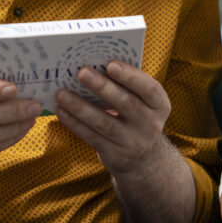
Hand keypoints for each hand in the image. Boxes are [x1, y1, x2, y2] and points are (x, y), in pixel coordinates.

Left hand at [54, 61, 170, 174]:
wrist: (143, 158)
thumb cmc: (137, 115)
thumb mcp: (143, 103)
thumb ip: (127, 86)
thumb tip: (95, 64)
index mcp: (160, 105)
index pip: (150, 89)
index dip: (131, 77)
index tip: (110, 64)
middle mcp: (150, 125)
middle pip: (125, 104)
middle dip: (102, 86)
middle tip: (81, 72)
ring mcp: (133, 142)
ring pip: (103, 122)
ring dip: (80, 106)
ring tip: (61, 93)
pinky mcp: (115, 155)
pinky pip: (91, 137)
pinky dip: (74, 123)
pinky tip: (61, 110)